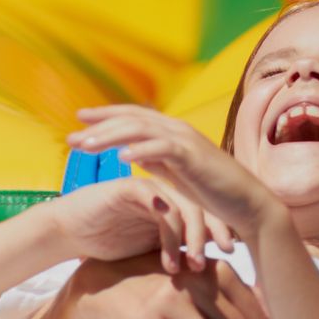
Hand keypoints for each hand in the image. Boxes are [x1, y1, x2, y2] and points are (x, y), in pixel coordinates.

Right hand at [45, 178, 232, 273]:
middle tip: (224, 257)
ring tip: (190, 266)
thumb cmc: (108, 243)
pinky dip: (168, 231)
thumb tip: (212, 273)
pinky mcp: (131, 188)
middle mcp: (165, 193)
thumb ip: (177, 250)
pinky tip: (168, 257)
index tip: (232, 256)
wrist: (68, 232)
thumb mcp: (151, 250)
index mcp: (173, 204)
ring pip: (185, 207)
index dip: (222, 231)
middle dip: (216, 233)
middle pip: (202, 207)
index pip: (206, 212)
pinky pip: (159, 205)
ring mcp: (149, 189)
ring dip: (190, 240)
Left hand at [69, 105, 275, 237]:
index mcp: (173, 132)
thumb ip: (157, 159)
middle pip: (131, 119)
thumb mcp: (178, 172)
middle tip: (71, 137)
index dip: (105, 115)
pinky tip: (121, 157)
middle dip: (98, 126)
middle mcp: (178, 129)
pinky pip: (162, 149)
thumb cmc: (215, 192)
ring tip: (86, 146)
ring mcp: (186, 141)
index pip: (133, 116)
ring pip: (141, 130)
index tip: (79, 119)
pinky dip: (141, 150)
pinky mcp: (193, 157)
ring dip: (110, 136)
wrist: (247, 203)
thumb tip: (132, 152)